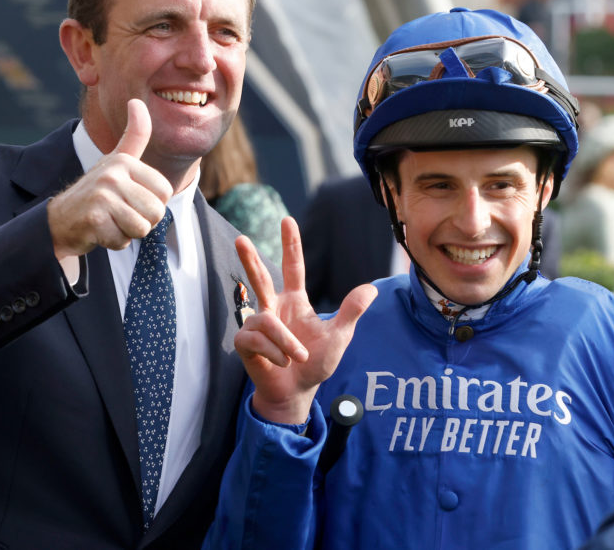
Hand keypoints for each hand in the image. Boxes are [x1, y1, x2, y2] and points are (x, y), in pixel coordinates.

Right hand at [48, 99, 172, 260]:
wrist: (60, 219)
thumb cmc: (97, 191)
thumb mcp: (117, 160)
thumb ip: (134, 135)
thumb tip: (137, 102)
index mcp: (123, 160)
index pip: (165, 192)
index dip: (153, 203)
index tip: (130, 198)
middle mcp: (112, 174)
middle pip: (156, 212)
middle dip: (141, 220)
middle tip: (119, 213)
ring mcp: (101, 196)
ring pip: (142, 228)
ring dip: (128, 232)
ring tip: (110, 221)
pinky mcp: (93, 219)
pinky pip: (123, 241)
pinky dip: (114, 242)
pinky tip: (100, 231)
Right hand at [234, 217, 376, 424]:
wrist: (296, 393)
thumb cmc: (315, 364)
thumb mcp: (339, 336)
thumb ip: (351, 311)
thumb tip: (372, 288)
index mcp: (295, 301)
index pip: (292, 267)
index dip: (291, 244)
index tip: (288, 220)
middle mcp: (273, 308)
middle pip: (259, 277)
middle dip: (249, 258)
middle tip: (241, 238)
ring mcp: (257, 324)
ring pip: (266, 321)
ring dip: (286, 343)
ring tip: (295, 358)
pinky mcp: (245, 342)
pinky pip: (257, 339)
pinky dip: (275, 352)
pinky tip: (280, 363)